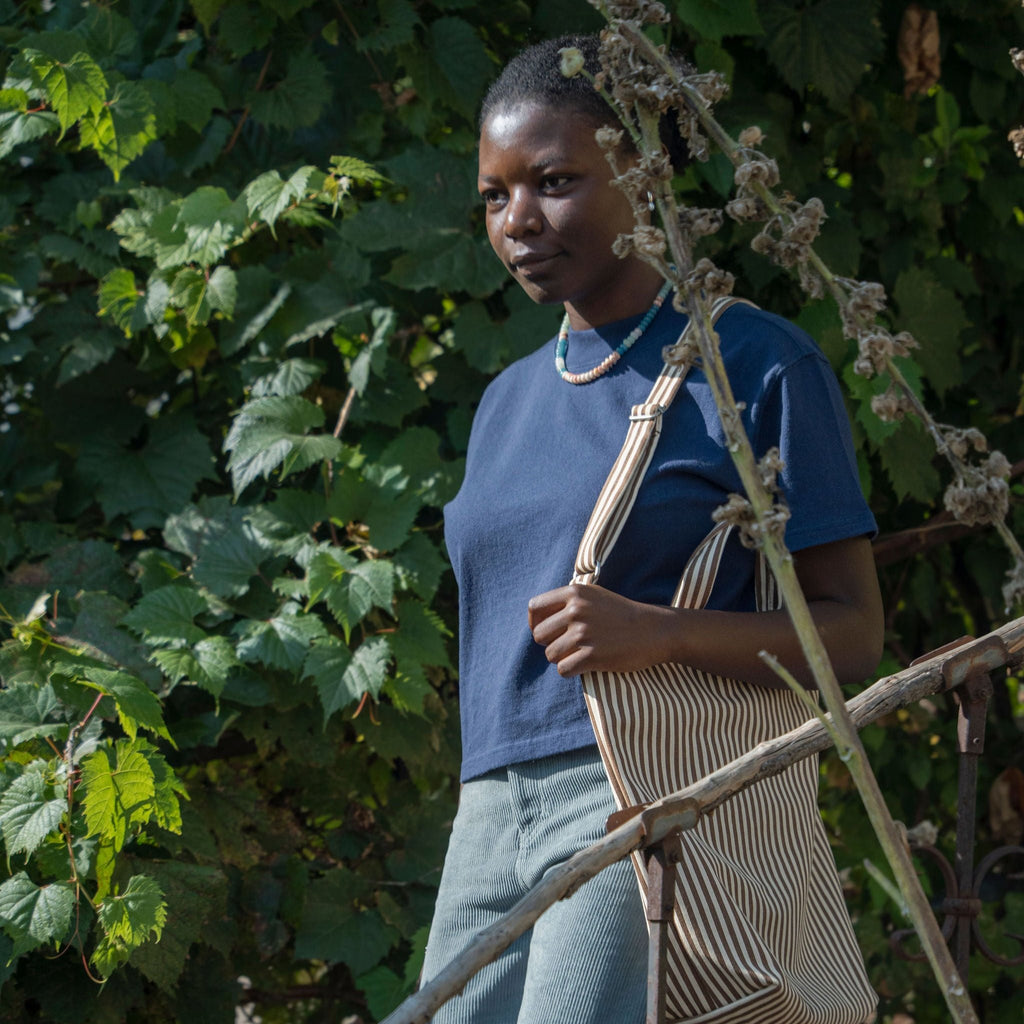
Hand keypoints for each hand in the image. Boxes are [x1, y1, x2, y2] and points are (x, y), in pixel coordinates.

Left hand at [527, 584, 668, 676]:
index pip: (534, 607)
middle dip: (550, 644)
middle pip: (539, 635)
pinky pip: (563, 670)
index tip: (546, 632)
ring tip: (581, 654)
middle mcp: (576, 610)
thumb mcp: (593, 596)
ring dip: (562, 659)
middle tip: (569, 646)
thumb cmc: (621, 614)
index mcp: (574, 592)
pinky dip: (571, 671)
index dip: (535, 623)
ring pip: (550, 655)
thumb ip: (567, 601)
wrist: (653, 630)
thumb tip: (536, 619)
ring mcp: (583, 633)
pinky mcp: (591, 655)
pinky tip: (586, 665)